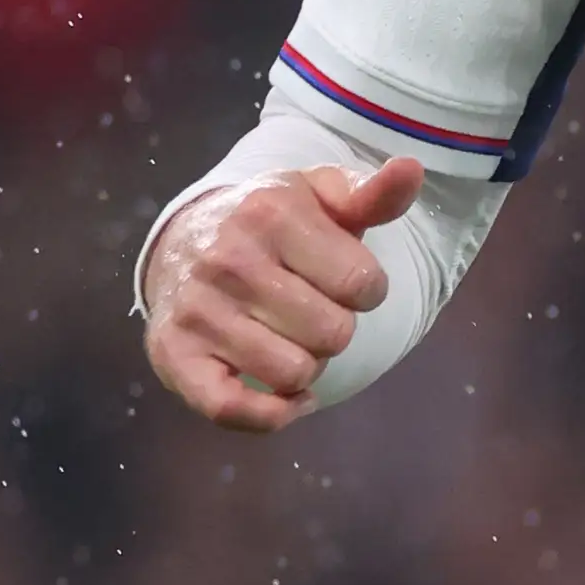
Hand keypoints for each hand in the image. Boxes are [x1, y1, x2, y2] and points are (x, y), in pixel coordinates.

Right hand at [139, 158, 420, 433]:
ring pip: (293, 374)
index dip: (367, 292)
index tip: (345, 280)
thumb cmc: (272, 222)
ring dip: (306, 367)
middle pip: (333, 335)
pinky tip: (285, 396)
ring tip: (289, 336)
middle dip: (336, 328)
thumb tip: (411, 170)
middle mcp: (228, 260)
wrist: (183, 240)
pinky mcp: (174, 355)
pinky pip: (232, 410)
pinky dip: (272, 413)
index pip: (364, 286)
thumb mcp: (323, 196)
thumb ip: (374, 193)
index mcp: (272, 213)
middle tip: (313, 308)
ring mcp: (197, 310)